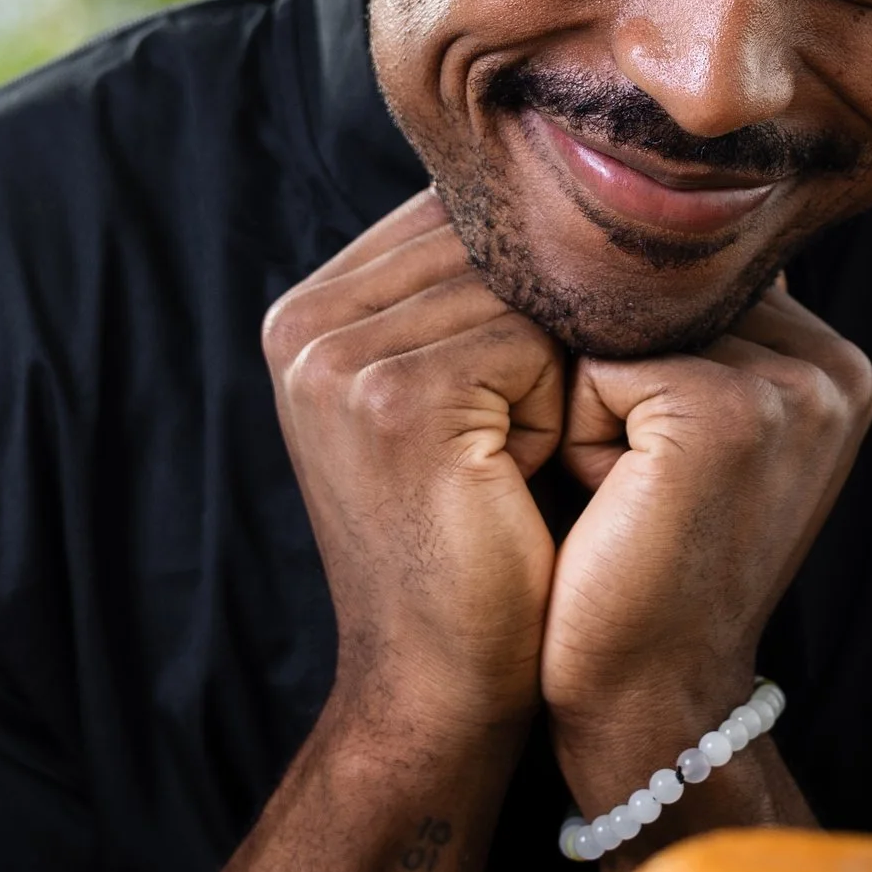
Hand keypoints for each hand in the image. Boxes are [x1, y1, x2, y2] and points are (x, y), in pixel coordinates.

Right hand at [261, 191, 565, 759]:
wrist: (443, 688)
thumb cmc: (482, 545)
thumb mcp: (462, 402)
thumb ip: (474, 295)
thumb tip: (568, 182)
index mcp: (310, 311)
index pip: (461, 220)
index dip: (535, 289)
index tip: (541, 388)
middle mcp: (303, 322)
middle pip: (492, 243)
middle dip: (555, 323)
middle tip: (548, 432)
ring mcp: (336, 359)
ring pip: (523, 288)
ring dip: (566, 368)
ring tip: (526, 462)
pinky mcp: (393, 400)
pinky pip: (536, 340)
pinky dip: (565, 406)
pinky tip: (527, 478)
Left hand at [540, 288, 871, 812]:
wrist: (647, 699)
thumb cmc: (640, 569)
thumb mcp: (688, 442)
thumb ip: (697, 338)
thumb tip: (622, 231)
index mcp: (835, 367)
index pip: (693, 290)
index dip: (637, 367)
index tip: (662, 475)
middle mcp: (832, 369)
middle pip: (656, 300)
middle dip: (611, 381)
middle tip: (640, 493)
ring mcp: (789, 389)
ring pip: (619, 326)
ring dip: (587, 406)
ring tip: (626, 497)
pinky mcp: (724, 412)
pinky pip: (590, 365)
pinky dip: (573, 433)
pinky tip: (612, 507)